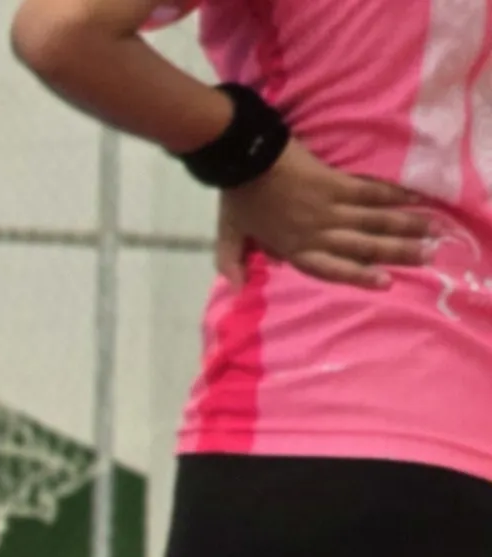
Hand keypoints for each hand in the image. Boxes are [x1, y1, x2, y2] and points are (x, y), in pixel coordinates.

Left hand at [220, 142, 439, 288]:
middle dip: (397, 253)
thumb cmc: (237, 199)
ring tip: (432, 232)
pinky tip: (416, 198)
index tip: (386, 283)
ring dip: (405, 226)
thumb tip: (235, 290)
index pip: (331, 269)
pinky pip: (370, 192)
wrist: (244, 160)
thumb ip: (233, 264)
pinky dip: (394, 195)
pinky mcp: (336, 183)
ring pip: (373, 221)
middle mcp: (317, 232)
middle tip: (428, 257)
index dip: (359, 276)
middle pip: (363, 247)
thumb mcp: (228, 237)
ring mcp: (329, 208)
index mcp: (294, 248)